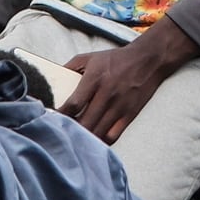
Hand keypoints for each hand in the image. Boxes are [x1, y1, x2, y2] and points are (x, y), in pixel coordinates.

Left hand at [64, 22, 198, 144]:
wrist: (148, 60)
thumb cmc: (116, 59)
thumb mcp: (90, 57)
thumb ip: (69, 67)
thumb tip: (53, 80)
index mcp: (94, 79)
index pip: (73, 104)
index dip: (60, 116)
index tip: (51, 120)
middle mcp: (106, 94)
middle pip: (84, 123)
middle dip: (70, 131)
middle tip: (61, 133)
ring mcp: (119, 107)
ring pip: (97, 133)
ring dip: (84, 139)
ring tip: (75, 139)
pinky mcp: (129, 115)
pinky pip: (112, 136)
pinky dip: (101, 141)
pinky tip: (93, 140)